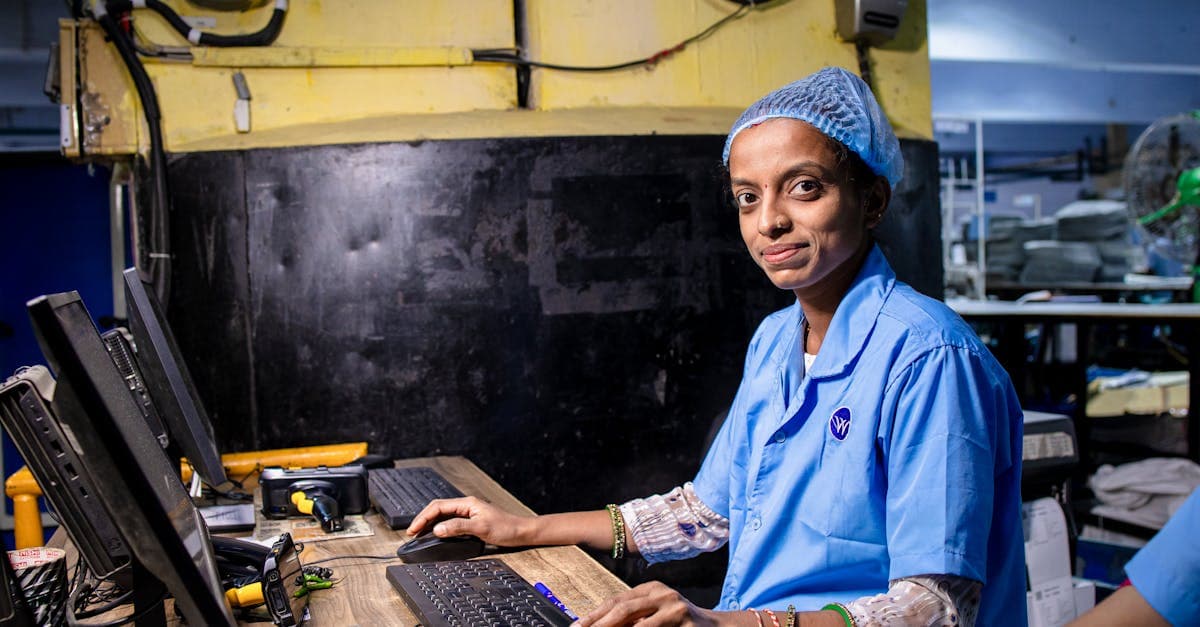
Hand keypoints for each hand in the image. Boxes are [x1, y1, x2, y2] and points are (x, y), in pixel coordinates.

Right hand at [405, 496, 532, 546]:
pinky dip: (439, 528)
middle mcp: (466, 506)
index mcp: (467, 503)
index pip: (438, 507)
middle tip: (411, 533)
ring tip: (418, 535)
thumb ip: (458, 527)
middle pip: (437, 510)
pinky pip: (449, 522)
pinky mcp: (470, 521)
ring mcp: (468, 513)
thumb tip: (438, 529)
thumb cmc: (506, 528)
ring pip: (442, 516)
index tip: (413, 529)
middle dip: (422, 520)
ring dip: (429, 524)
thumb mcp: (481, 528)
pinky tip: (435, 535)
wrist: (521, 532)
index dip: (423, 518)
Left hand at [574, 581, 724, 626]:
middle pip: (623, 608)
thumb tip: (599, 625)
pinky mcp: (685, 621)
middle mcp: (661, 593)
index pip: (616, 600)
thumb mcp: (654, 614)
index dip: (594, 615)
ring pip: (638, 625)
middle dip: (600, 624)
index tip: (577, 626)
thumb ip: (632, 618)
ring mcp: (674, 607)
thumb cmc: (678, 622)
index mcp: (650, 588)